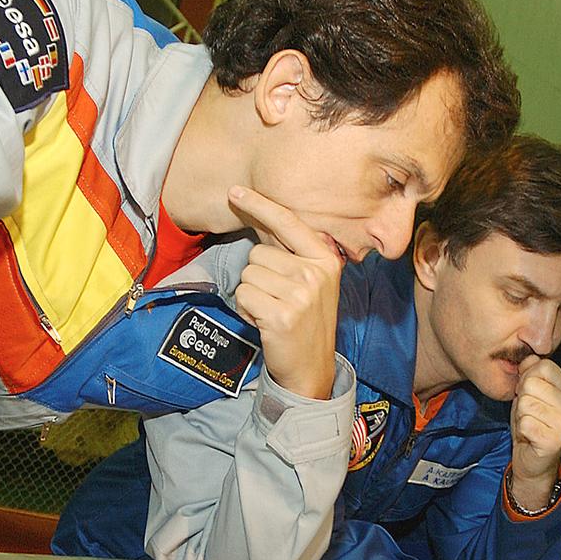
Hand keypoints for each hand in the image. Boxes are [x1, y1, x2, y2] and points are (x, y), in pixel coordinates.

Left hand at [228, 185, 343, 398]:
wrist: (311, 367)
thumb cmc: (307, 321)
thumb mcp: (313, 282)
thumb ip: (293, 253)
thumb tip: (261, 218)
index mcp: (326, 259)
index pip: (288, 223)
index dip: (260, 205)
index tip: (235, 192)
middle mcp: (316, 273)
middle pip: (258, 253)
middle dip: (258, 275)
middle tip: (278, 299)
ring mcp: (300, 295)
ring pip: (247, 274)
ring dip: (251, 294)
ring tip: (273, 311)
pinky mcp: (281, 315)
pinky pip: (243, 295)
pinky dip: (246, 310)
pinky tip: (265, 322)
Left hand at [509, 356, 560, 509]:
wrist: (534, 461)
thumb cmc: (533, 424)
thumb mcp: (530, 393)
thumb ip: (530, 372)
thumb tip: (529, 358)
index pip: (543, 365)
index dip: (527, 377)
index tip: (530, 393)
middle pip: (531, 383)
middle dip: (522, 398)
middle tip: (529, 412)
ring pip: (525, 403)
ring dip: (521, 415)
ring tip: (530, 424)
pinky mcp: (555, 440)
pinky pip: (525, 423)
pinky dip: (522, 430)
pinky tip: (531, 436)